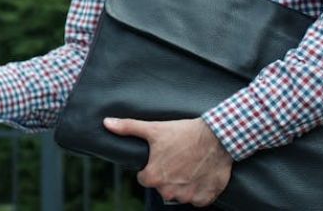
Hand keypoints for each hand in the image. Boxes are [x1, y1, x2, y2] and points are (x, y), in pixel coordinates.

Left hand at [103, 117, 231, 206]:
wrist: (216, 137)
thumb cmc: (183, 133)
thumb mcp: (154, 129)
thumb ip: (128, 128)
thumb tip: (106, 123)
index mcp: (154, 177)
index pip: (144, 179)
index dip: (151, 168)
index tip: (161, 158)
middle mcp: (169, 191)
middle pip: (162, 188)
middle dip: (167, 176)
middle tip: (176, 160)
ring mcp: (189, 196)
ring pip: (179, 195)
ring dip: (182, 184)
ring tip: (189, 166)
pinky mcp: (205, 198)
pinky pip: (198, 200)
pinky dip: (198, 190)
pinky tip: (199, 175)